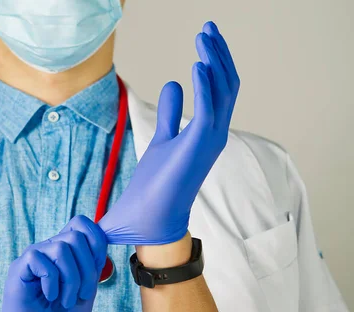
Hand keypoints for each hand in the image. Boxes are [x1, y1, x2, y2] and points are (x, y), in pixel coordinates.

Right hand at [0, 215, 106, 311]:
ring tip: (65, 301)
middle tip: (82, 296)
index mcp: (64, 255)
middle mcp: (47, 252)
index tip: (96, 274)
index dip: (96, 243)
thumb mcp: (86, 292)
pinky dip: (51, 281)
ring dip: (71, 279)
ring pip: (61, 246)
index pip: (82, 225)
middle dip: (87, 268)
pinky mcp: (17, 271)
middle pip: (75, 234)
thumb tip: (101, 238)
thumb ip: (92, 265)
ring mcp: (31, 260)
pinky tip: (49, 297)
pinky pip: (38, 258)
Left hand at [99, 21, 239, 244]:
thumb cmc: (154, 186)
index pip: (217, 90)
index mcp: (204, 132)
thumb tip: (172, 85)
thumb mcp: (161, 138)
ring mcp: (208, 141)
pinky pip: (208, 110)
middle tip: (208, 28)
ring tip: (204, 36)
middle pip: (225, 85)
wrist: (149, 220)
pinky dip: (206, 86)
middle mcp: (212, 134)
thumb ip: (170, 113)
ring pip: (221, 93)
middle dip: (218, 55)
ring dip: (214, 61)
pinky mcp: (198, 147)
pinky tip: (197, 65)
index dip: (213, 63)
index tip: (204, 40)